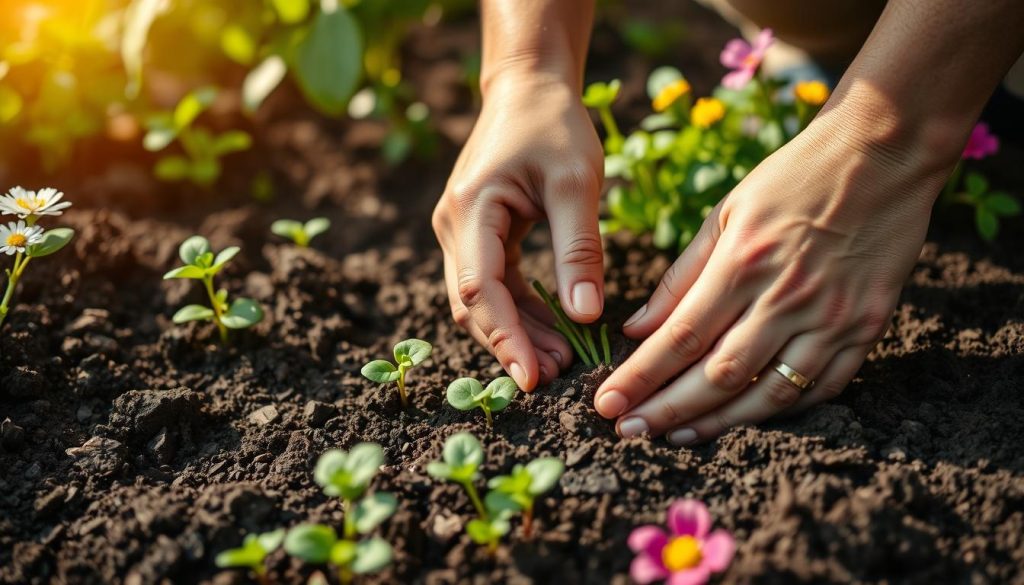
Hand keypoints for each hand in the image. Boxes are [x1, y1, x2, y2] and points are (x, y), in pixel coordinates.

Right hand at [432, 73, 604, 390]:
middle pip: (474, 304)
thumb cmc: (554, 125)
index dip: (506, 338)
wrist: (528, 88)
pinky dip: (520, 309)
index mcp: (471, 210)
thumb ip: (579, 249)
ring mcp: (460, 231)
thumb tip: (585, 317)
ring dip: (517, 331)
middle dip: (513, 343)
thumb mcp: (576, 182)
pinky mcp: (476, 234)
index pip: (481, 290)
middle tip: (560, 376)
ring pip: (482, 299)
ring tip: (562, 360)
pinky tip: (552, 329)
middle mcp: (453, 225)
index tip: (533, 379)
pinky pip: (493, 283)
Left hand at [593, 112, 952, 443]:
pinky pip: (822, 387)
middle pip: (718, 375)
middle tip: (628, 431)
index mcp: (743, 263)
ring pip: (768, 393)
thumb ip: (681, 276)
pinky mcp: (869, 327)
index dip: (640, 377)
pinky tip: (744, 419)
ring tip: (675, 437)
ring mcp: (832, 318)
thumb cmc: (792, 177)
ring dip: (718, 423)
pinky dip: (780, 410)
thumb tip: (635, 329)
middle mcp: (787, 297)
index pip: (680, 337)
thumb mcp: (726, 212)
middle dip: (667, 410)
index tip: (606, 403)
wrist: (882, 152)